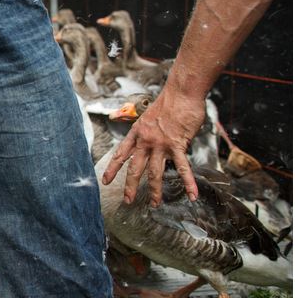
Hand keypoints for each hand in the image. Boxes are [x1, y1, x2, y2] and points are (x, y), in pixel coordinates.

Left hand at [102, 90, 205, 205]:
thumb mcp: (147, 116)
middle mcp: (145, 141)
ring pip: (155, 173)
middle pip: (135, 168)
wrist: (181, 93)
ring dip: (154, 190)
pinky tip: (192, 195)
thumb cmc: (167, 103)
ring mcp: (161, 145)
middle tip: (127, 200)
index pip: (121, 154)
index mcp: (136, 134)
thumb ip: (144, 131)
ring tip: (154, 203)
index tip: (105, 181)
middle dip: (130, 186)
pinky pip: (184, 168)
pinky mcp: (178, 145)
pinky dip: (189, 183)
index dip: (112, 168)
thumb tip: (142, 138)